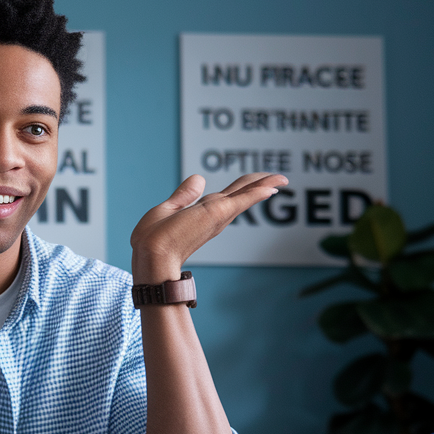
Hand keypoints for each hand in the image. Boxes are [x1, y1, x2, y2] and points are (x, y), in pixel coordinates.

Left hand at [130, 173, 287, 283]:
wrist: (151, 255)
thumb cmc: (152, 241)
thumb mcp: (166, 210)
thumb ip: (184, 195)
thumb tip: (199, 178)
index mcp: (202, 215)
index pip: (225, 198)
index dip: (240, 189)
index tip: (254, 183)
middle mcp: (214, 216)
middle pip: (241, 194)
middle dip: (260, 185)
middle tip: (280, 178)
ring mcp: (218, 216)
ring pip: (246, 194)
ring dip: (265, 184)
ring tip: (282, 178)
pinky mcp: (218, 214)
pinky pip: (243, 199)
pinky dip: (258, 192)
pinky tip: (273, 187)